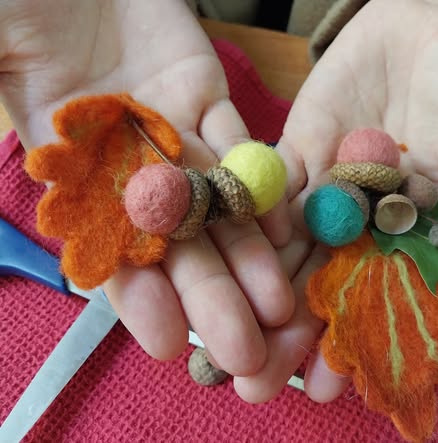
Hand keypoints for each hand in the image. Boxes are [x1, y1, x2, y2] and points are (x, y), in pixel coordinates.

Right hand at [0, 0, 293, 374]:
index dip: (136, 299)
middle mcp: (125, 164)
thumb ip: (10, 123)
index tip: (165, 344)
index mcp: (69, 171)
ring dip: (248, 257)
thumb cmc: (23, 11)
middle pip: (177, 244)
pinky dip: (259, 183)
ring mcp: (168, 131)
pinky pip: (237, 146)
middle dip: (210, 298)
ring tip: (278, 308)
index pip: (106, 249)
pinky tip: (284, 225)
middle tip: (244, 354)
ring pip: (216, 205)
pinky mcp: (202, 95)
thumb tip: (8, 167)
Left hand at [232, 0, 437, 401]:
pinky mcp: (299, 152)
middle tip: (258, 382)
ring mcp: (330, 188)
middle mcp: (367, 221)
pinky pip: (275, 191)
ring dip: (264, 294)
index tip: (331, 386)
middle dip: (295, 333)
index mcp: (415, 232)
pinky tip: (240, 258)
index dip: (359, 341)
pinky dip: (259, 221)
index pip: (385, 298)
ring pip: (293, 250)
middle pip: (328, 285)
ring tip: (236, 340)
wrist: (434, 22)